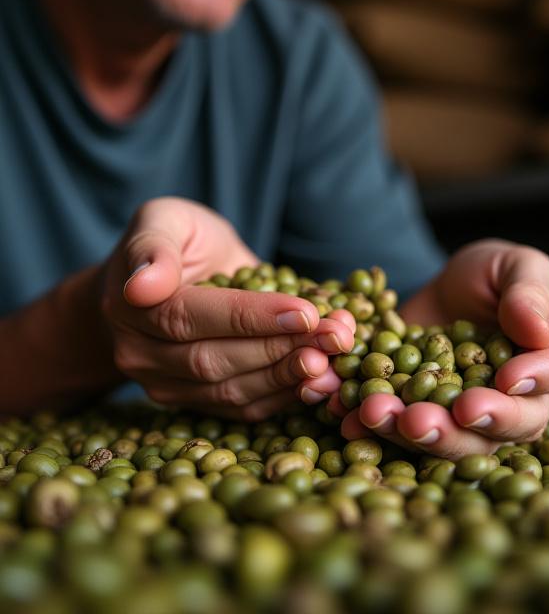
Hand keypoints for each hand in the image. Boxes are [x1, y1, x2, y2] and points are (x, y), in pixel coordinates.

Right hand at [102, 197, 354, 418]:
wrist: (164, 278)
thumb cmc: (174, 239)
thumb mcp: (164, 220)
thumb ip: (154, 246)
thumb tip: (143, 285)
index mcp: (130, 307)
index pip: (190, 318)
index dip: (250, 318)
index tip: (305, 312)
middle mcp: (140, 355)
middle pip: (214, 362)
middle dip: (282, 349)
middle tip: (337, 335)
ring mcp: (164, 386)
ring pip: (231, 392)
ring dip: (291, 376)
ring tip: (337, 355)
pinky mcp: (194, 404)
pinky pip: (242, 409)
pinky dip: (286, 396)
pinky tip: (324, 379)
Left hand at [332, 239, 548, 457]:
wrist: (448, 287)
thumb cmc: (495, 273)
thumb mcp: (517, 265)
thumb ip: (529, 292)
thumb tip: (536, 331)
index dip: (533, 382)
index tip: (506, 380)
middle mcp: (513, 402)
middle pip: (494, 429)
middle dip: (456, 430)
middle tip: (423, 420)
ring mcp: (462, 415)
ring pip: (443, 437)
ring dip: (406, 432)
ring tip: (375, 413)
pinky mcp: (418, 411)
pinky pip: (398, 425)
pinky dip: (369, 425)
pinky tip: (345, 417)